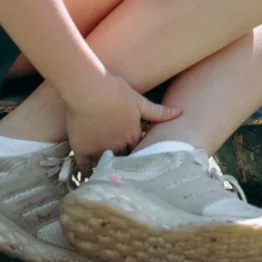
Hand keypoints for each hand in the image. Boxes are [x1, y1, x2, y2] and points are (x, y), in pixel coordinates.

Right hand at [64, 69, 179, 164]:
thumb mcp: (139, 101)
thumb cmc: (115, 91)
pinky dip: (86, 169)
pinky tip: (88, 171)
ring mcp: (98, 149)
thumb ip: (158, 112)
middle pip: (123, 161)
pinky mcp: (82, 148)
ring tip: (107, 172)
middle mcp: (117, 146)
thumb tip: (180, 112)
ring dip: (107, 167)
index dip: (140, 154)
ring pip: (105, 165)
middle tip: (124, 169)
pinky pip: (84, 166)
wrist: (89, 89)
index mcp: (132, 136)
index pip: (140, 152)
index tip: (140, 156)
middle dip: (125, 163)